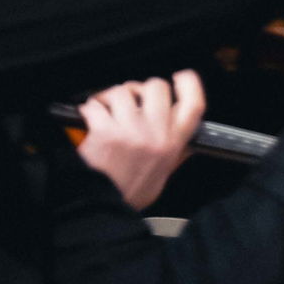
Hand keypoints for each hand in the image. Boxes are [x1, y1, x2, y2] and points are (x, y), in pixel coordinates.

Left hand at [71, 70, 203, 211]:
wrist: (103, 206)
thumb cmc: (129, 191)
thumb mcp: (162, 174)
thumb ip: (175, 154)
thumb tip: (189, 142)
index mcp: (173, 145)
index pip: (194, 105)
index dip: (189, 84)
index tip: (181, 77)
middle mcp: (156, 135)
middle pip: (157, 87)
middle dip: (141, 89)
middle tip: (131, 101)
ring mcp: (131, 131)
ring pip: (123, 91)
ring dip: (111, 98)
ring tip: (107, 114)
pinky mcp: (106, 131)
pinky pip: (96, 104)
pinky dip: (90, 110)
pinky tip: (91, 122)